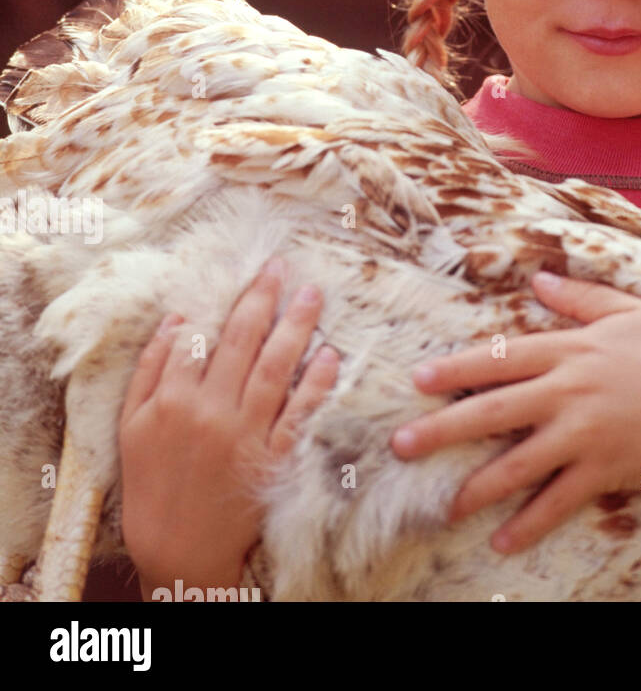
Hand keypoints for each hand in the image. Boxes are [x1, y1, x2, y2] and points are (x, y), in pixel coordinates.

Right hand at [119, 257, 338, 596]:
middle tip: (283, 267)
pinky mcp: (272, 459)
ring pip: (275, 368)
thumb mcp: (132, 426)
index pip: (205, 336)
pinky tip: (330, 355)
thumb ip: (151, 371)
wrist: (176, 549)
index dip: (230, 300)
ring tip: (312, 294)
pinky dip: (316, 383)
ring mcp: (244, 435)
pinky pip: (299, 414)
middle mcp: (211, 411)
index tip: (253, 273)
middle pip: (243, 341)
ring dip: (296, 326)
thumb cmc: (151, 483)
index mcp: (174, 400)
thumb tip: (177, 320)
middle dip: (265, 298)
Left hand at [391, 271, 640, 553]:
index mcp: (573, 348)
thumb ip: (582, 298)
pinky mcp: (605, 470)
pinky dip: (529, 525)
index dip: (458, 368)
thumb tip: (539, 281)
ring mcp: (586, 433)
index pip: (502, 357)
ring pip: (517, 464)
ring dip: (476, 487)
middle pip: (494, 410)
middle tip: (400, 445)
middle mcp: (571, 390)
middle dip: (443, 429)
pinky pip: (558, 502)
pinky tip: (503, 542)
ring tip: (444, 507)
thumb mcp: (631, 312)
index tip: (419, 379)